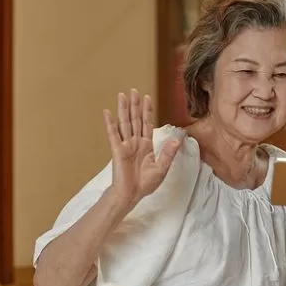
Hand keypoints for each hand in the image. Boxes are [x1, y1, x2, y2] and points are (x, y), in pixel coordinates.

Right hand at [103, 90, 180, 210]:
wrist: (132, 195)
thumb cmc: (145, 184)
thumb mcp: (161, 168)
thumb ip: (168, 153)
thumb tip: (177, 140)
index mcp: (146, 145)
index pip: (147, 123)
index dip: (147, 110)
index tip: (147, 97)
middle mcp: (135, 142)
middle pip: (135, 119)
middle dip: (135, 105)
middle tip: (134, 90)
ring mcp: (126, 145)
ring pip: (125, 123)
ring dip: (123, 109)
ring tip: (122, 95)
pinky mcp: (118, 150)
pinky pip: (113, 134)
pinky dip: (110, 123)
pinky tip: (107, 112)